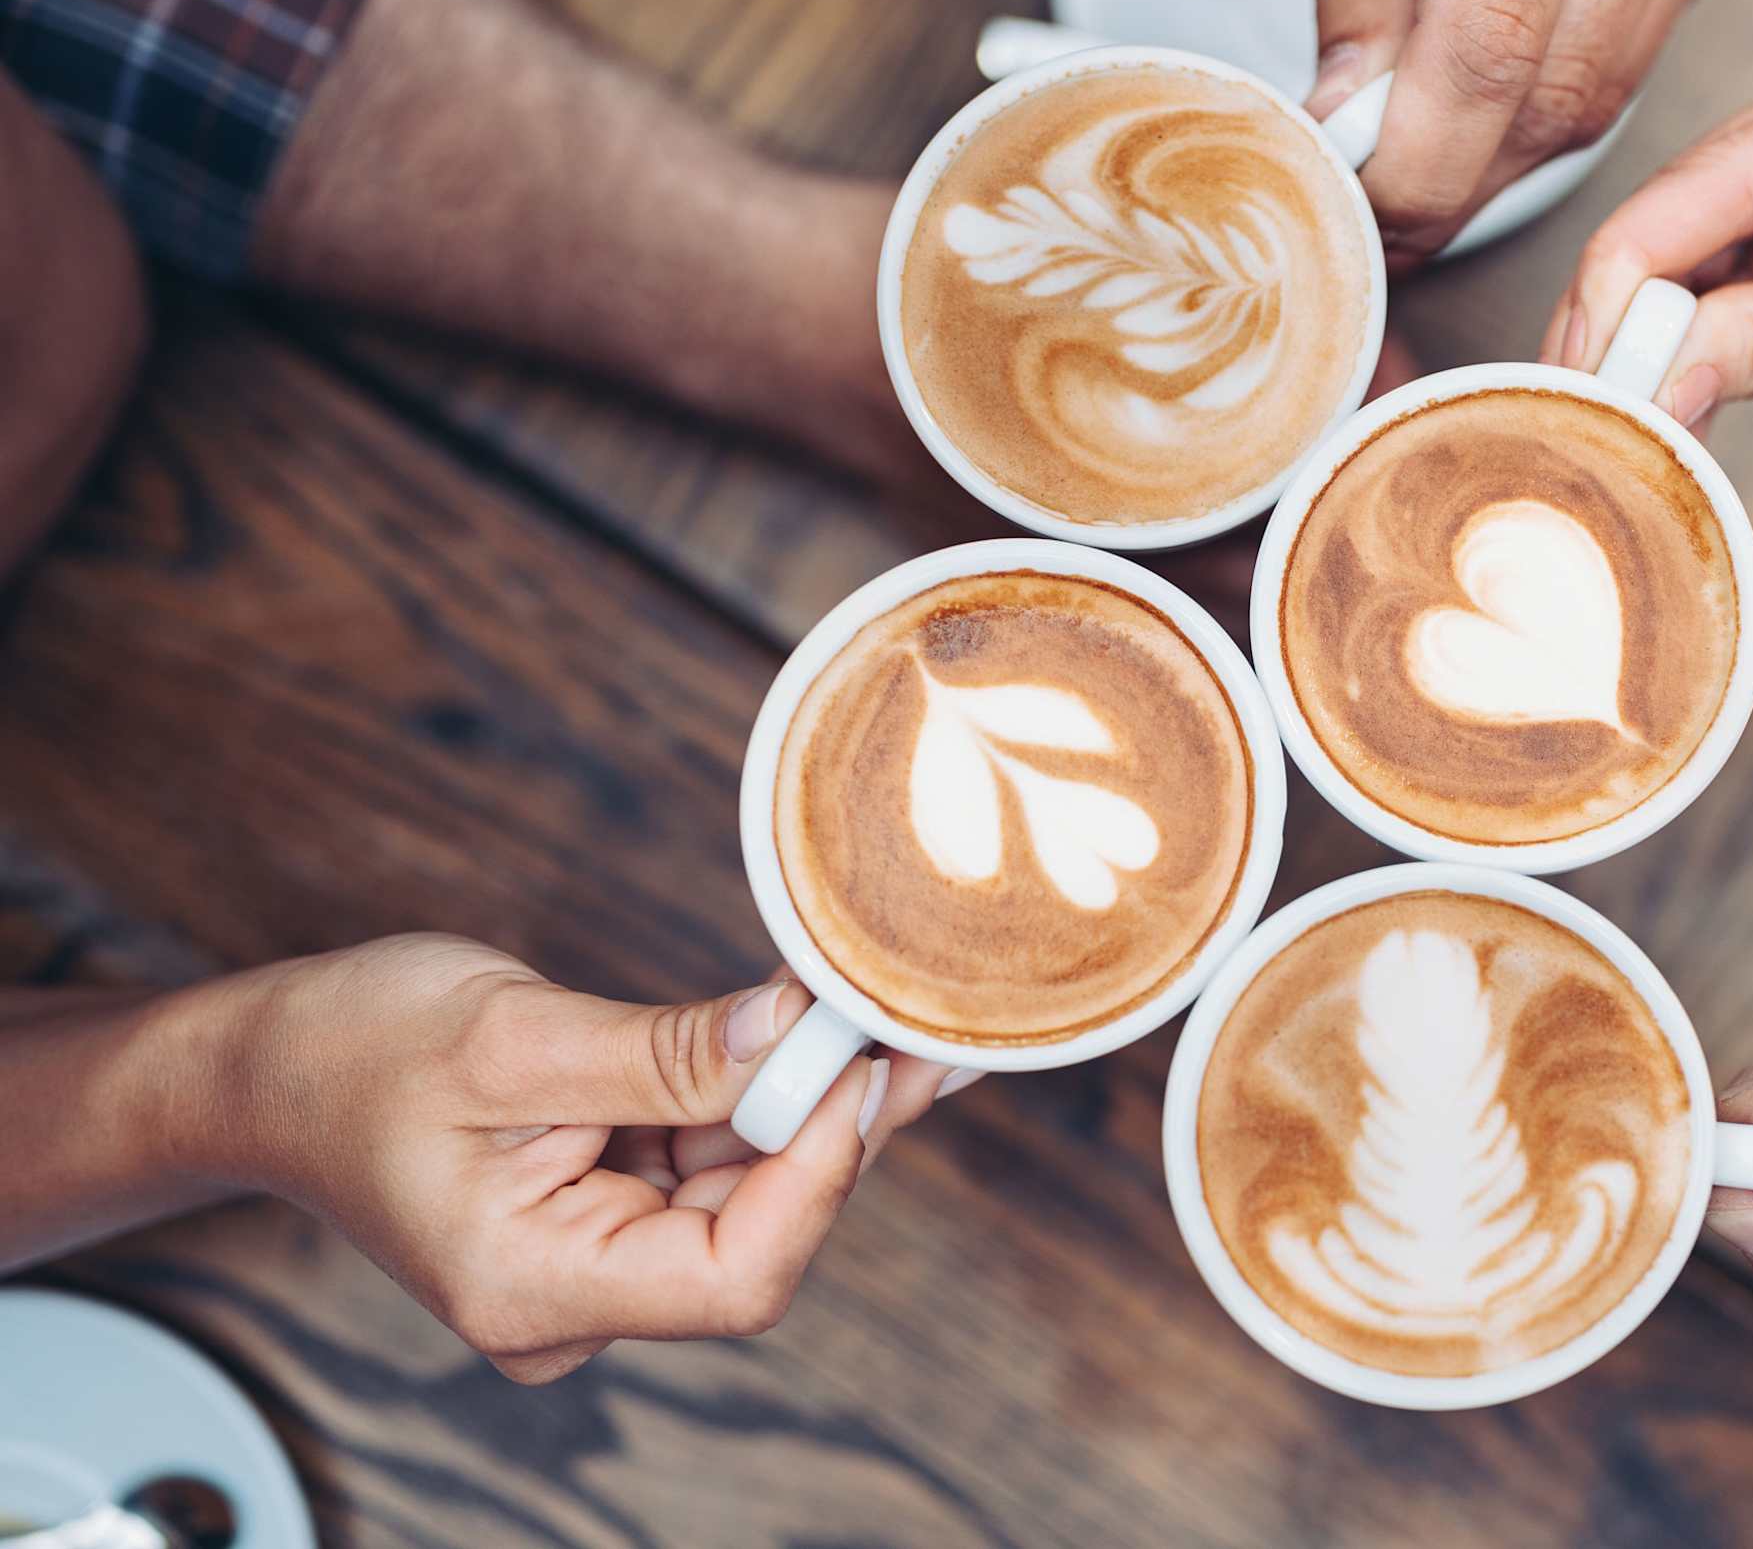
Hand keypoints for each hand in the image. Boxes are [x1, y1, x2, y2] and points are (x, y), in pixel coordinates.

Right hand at [223, 934, 967, 1382]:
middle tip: (918, 1024)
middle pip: (758, 1236)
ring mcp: (591, 1266)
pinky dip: (764, 1100)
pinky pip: (711, 1168)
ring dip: (813, 1105)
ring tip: (892, 1017)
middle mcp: (572, 1305)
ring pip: (746, 1196)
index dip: (819, 1174)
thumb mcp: (514, 1035)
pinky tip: (830, 1039)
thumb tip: (798, 1032)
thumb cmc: (352, 1051)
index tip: (860, 1064)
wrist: (264, 1068)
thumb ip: (666, 1052)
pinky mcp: (604, 1216)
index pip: (737, 1275)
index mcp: (534, 1288)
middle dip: (835, 1126)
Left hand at [1283, 0, 1752, 264]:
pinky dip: (1554, 92)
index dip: (1423, 162)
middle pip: (1565, 86)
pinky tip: (1481, 95)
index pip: (1493, 46)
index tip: (1359, 218)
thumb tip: (1354, 132)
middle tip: (1373, 220)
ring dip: (1505, 153)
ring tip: (1413, 166)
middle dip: (1461, 178)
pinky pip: (1638, 41)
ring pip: (1610, 83)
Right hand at [1544, 28, 1752, 474]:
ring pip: (1692, 239)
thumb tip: (1640, 381)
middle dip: (1629, 309)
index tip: (1580, 374)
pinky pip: (1725, 265)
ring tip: (1618, 412)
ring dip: (1656, 328)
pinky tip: (1667, 390)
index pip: (1711, 181)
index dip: (1626, 280)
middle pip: (1686, 204)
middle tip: (1579, 406)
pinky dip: (1695, 333)